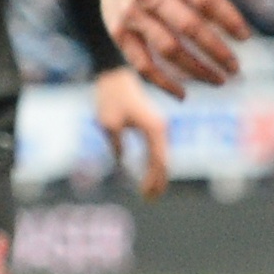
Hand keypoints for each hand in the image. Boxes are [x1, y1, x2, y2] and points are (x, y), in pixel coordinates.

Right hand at [87, 0, 247, 93]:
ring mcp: (133, 14)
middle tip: (235, 68)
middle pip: (189, 27)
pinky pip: (141, 64)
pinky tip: (182, 94)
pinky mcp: (119, 32)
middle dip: (217, 51)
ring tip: (218, 80)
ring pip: (168, 49)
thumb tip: (228, 14)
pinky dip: (162, 83)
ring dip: (196, 70)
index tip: (245, 38)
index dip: (229, 20)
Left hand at [91, 65, 170, 196]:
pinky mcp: (154, 124)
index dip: (153, 181)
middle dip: (158, 182)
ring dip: (157, 174)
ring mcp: (159, 126)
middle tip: (150, 200)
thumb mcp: (108, 123)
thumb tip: (122, 161)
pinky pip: (158, 149)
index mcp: (154, 129)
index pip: (158, 162)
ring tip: (150, 192)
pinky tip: (149, 173)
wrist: (115, 72)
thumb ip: (117, 145)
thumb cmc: (111, 96)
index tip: (144, 195)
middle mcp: (161, 128)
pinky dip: (155, 163)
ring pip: (163, 157)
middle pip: (164, 162)